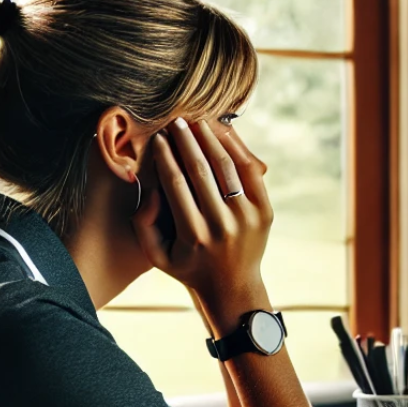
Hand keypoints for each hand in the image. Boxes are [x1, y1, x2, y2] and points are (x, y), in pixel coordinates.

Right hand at [133, 117, 274, 322]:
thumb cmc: (188, 266)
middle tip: (176, 121)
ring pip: (226, 166)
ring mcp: (247, 217)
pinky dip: (236, 150)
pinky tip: (222, 135)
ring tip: (197, 123)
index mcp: (193, 234)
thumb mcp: (157, 254)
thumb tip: (151, 187)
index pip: (175, 182)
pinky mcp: (264, 211)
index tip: (158, 137)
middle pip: (200, 169)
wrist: (232, 286)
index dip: (165, 156)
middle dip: (186, 140)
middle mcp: (222, 224)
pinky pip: (250, 171)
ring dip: (210, 140)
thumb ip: (143, 222)